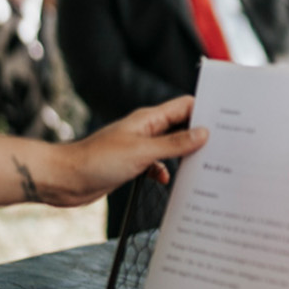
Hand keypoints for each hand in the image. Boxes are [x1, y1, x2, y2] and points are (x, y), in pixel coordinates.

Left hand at [47, 96, 208, 205]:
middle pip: (181, 126)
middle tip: (220, 147)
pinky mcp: (131, 164)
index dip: (205, 111)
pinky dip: (165, 172)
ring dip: (183, 156)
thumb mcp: (143, 151)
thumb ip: (175, 143)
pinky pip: (157, 164)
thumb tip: (204, 133)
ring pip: (170, 147)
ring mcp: (138, 147)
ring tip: (201, 166)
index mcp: (149, 119)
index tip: (225, 122)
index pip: (185, 106)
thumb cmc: (97, 160)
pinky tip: (167, 181)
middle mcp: (145, 130)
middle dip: (198, 136)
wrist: (63, 179)